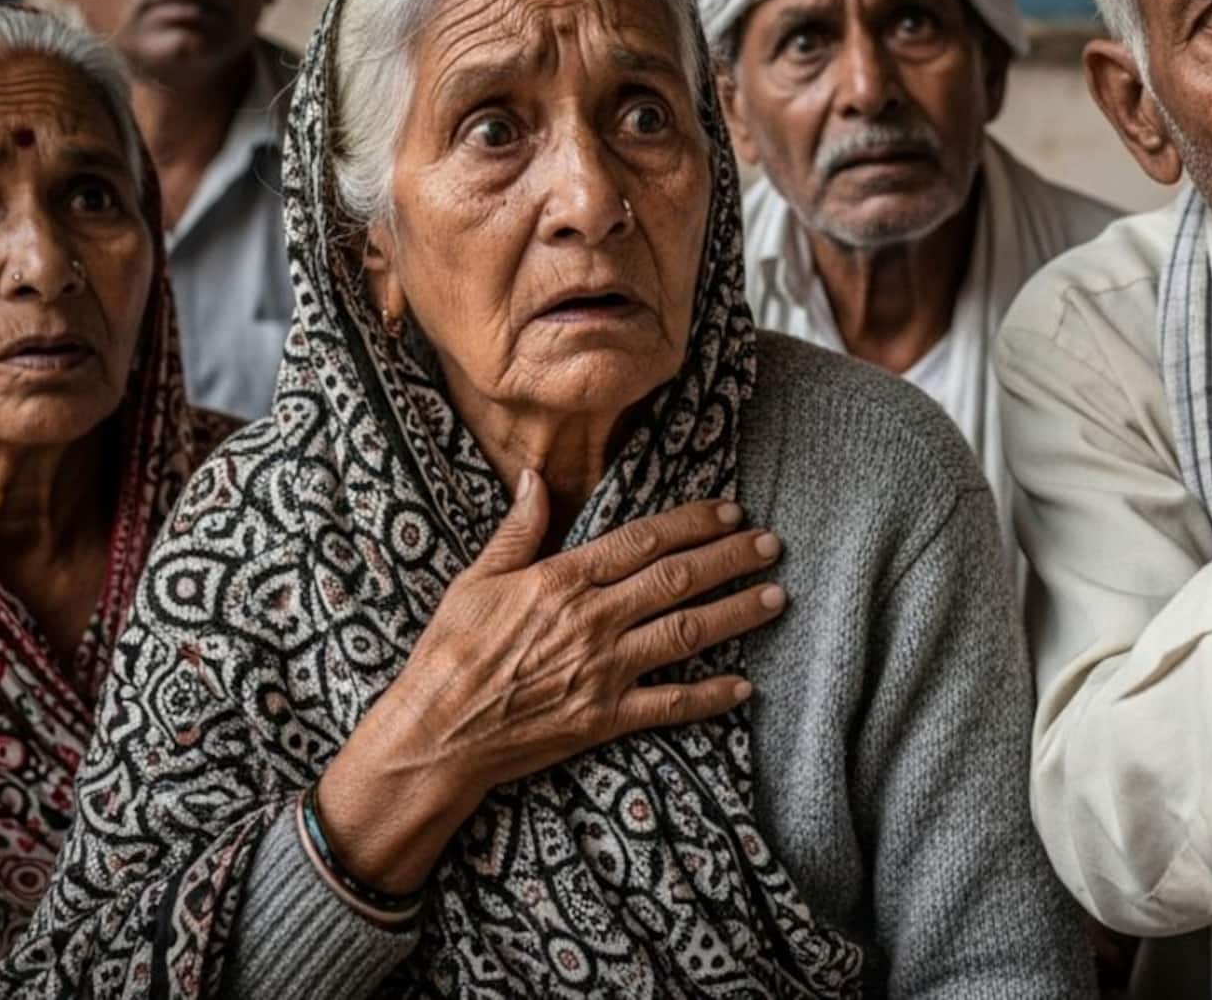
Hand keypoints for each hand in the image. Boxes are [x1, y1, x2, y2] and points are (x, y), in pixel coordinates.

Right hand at [316, 471, 785, 892]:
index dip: (693, 523)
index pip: (643, 541)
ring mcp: (603, 671)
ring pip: (685, 633)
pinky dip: (710, 696)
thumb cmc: (450, 653)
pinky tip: (745, 686)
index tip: (731, 512)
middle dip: (730, 559)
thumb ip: (517, 529)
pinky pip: (670, 705)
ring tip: (775, 597)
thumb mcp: (476, 580)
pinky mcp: (605, 718)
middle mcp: (592, 620)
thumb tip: (533, 477)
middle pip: (677, 580)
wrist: (436, 734)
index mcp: (562, 580)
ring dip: (736, 614)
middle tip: (773, 545)